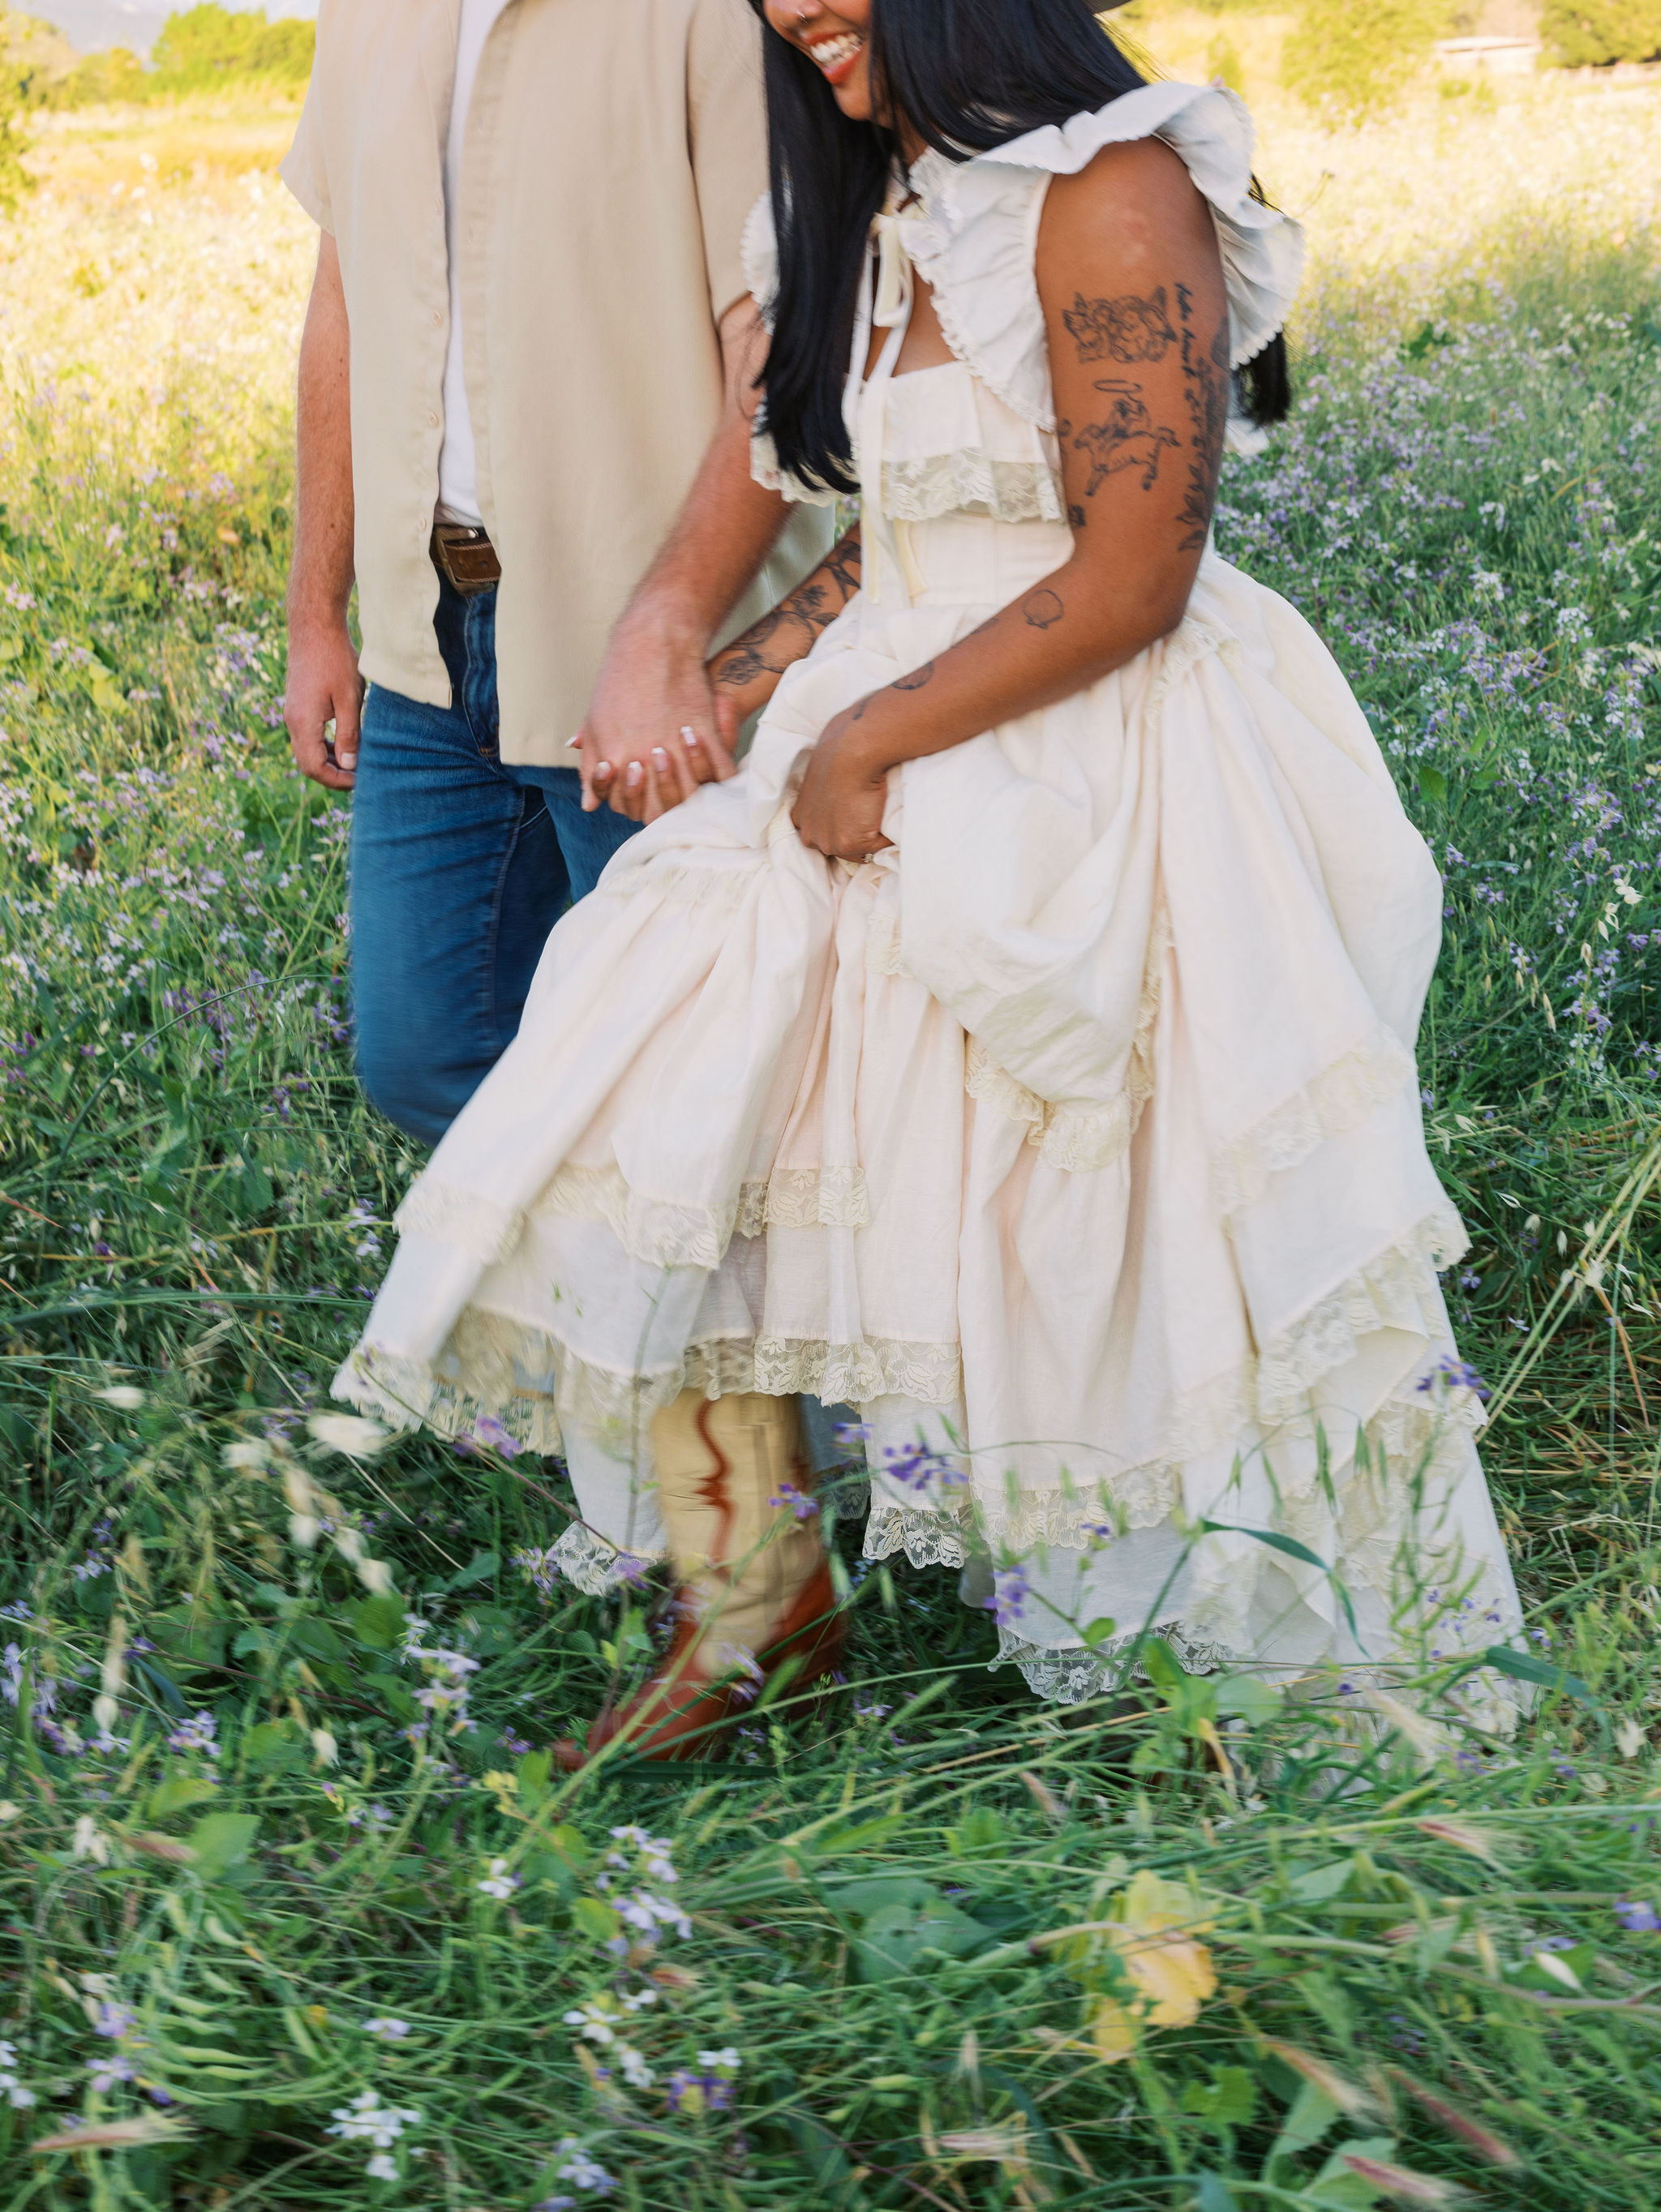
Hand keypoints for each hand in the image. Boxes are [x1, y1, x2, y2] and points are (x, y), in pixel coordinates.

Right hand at [286, 614, 363, 791]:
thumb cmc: (335, 659)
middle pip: (308, 764)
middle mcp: (292, 721)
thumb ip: (349, 735)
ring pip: (308, 751)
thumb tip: (350, 766)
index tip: (361, 780)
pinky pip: (308, 736)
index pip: (314, 768)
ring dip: (330, 761)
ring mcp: (293, 713)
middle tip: (361, 777)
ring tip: (356, 763)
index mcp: (303, 723)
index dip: (337, 780)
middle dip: (334, 775)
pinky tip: (345, 744)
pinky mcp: (298, 706)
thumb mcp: (350, 699)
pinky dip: (325, 746)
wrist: (314, 627)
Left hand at [574, 599, 737, 822]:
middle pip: (658, 810)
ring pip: (690, 796)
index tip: (638, 784)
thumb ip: (591, 768)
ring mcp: (676, 750)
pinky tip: (718, 773)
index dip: (632, 803)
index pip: (624, 807)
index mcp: (615, 762)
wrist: (654, 642)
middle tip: (662, 786)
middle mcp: (645, 761)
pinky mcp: (704, 733)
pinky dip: (722, 777)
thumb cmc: (620, 681)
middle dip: (660, 804)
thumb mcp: (596, 723)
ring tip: (688, 778)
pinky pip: (720, 771)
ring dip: (690, 793)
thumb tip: (589, 805)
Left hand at [791, 703, 892, 861]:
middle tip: (873, 818)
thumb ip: (825, 783)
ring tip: (883, 818)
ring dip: (872, 838)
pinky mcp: (849, 844)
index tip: (856, 816)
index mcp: (800, 817)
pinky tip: (890, 818)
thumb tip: (841, 777)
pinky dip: (887, 837)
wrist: (852, 752)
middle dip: (856, 837)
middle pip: (837, 847)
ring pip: (858, 851)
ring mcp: (828, 842)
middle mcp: (809, 834)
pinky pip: (876, 848)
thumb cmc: (840, 748)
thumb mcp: (822, 768)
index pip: (822, 833)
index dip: (841, 826)